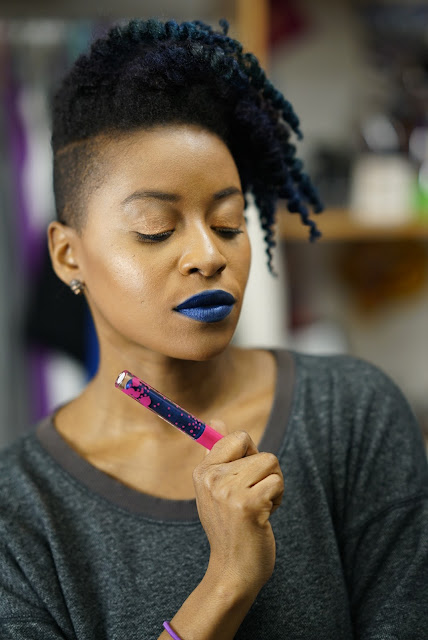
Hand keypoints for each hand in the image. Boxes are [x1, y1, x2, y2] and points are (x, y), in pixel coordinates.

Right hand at [192, 422, 283, 593]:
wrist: (233, 571)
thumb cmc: (230, 528)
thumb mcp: (216, 490)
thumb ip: (218, 455)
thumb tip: (217, 421)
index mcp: (203, 472)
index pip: (237, 437)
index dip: (250, 453)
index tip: (246, 475)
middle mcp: (212, 478)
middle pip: (259, 450)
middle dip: (265, 472)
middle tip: (253, 496)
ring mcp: (229, 491)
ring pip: (271, 463)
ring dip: (273, 485)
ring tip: (259, 507)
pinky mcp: (249, 504)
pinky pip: (277, 482)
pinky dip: (277, 499)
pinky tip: (264, 517)